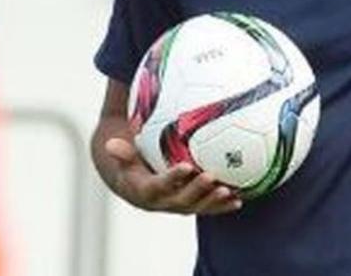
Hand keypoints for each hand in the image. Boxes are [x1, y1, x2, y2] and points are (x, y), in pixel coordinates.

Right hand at [104, 138, 242, 214]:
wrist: (137, 188)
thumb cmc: (133, 166)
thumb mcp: (125, 159)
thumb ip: (121, 152)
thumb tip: (111, 143)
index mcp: (147, 190)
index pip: (160, 186)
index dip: (172, 178)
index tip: (185, 166)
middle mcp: (164, 202)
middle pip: (182, 200)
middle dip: (197, 190)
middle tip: (211, 176)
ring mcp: (179, 206)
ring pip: (198, 206)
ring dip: (213, 201)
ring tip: (229, 191)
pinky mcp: (191, 206)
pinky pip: (208, 208)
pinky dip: (223, 206)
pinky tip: (240, 199)